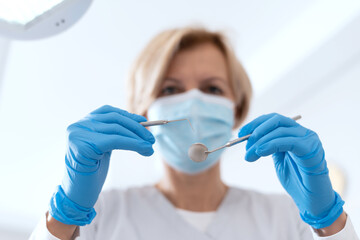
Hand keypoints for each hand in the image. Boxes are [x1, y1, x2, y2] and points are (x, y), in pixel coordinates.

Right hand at [49, 105, 154, 224]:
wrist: (77, 194)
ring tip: (150, 146)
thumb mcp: (104, 148)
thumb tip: (141, 125)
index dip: (128, 116)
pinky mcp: (83, 146)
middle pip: (114, 119)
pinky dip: (133, 144)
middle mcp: (78, 126)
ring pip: (116, 130)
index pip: (108, 112)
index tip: (145, 122)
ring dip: (138, 137)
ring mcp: (78, 135)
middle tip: (152, 139)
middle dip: (136, 128)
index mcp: (81, 123)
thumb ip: (115, 134)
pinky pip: (115, 140)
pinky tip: (144, 149)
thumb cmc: (92, 172)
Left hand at [238, 113, 343, 228]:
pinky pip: (288, 141)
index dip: (255, 124)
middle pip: (276, 120)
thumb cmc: (296, 181)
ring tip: (250, 155)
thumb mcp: (278, 160)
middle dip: (257, 130)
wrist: (312, 200)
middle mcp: (303, 132)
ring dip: (260, 142)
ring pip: (280, 131)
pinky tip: (261, 152)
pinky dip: (271, 144)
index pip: (273, 120)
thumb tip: (250, 140)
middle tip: (245, 144)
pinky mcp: (312, 149)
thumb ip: (269, 147)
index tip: (240, 134)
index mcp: (295, 133)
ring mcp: (309, 139)